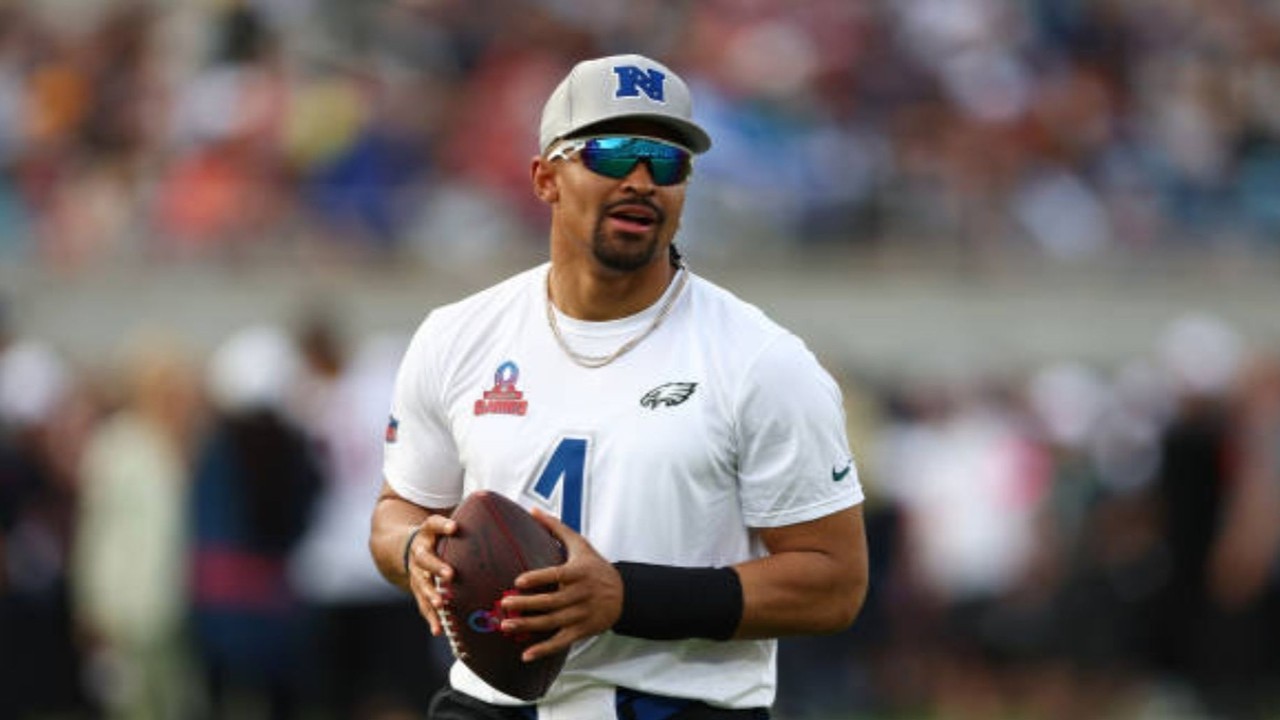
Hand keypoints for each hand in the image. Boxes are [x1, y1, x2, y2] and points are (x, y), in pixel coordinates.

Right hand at [405, 514, 457, 635]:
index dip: (443, 526)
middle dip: (437, 567)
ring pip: (422, 585)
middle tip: (450, 574)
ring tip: (441, 604)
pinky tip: (438, 631)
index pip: (433, 524)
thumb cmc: (439, 536)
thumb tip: (494, 512)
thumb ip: (462, 522)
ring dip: (432, 595)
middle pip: (426, 560)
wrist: (410, 549)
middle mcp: (419, 553)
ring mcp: (417, 574)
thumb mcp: (444, 525)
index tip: (454, 527)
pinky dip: (431, 618)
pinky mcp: (418, 591)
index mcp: (427, 534)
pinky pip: (423, 606)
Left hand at [499, 508, 622, 661]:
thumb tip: (533, 511)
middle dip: (527, 604)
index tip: (519, 581)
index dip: (538, 578)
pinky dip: (544, 650)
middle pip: (551, 602)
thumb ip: (556, 528)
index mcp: (578, 572)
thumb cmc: (596, 567)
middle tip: (504, 604)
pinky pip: (561, 642)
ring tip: (506, 626)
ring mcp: (581, 614)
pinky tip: (526, 655)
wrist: (624, 594)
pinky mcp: (581, 630)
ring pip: (552, 622)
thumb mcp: (581, 545)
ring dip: (528, 626)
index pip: (556, 575)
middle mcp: (580, 595)